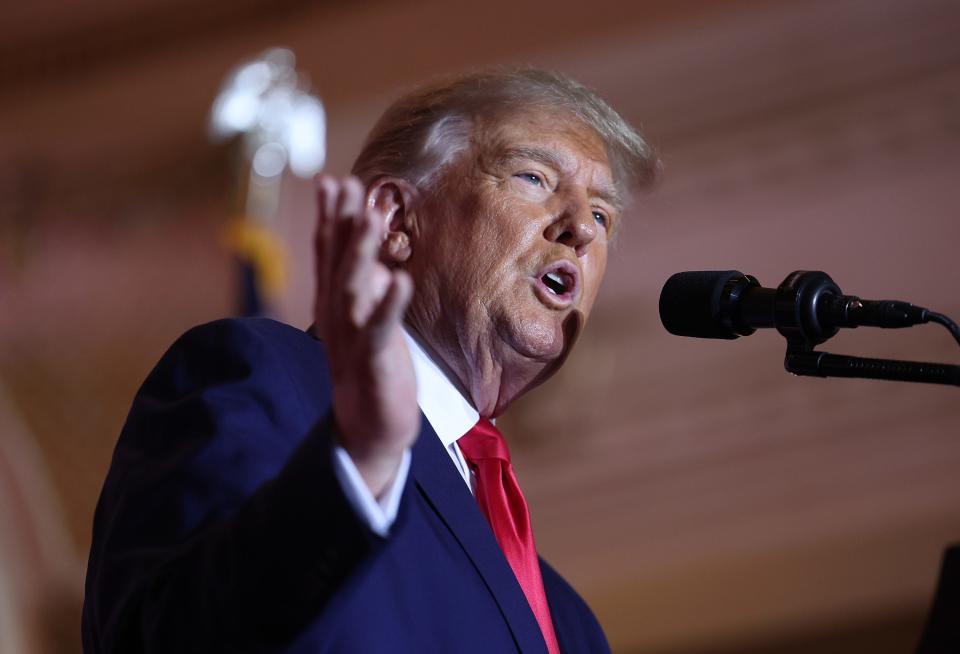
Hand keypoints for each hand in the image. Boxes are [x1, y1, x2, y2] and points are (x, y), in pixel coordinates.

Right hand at [313, 175, 418, 496]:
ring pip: (353, 289)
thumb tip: (379, 264)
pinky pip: (381, 329)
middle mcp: (337, 317)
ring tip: (371, 217)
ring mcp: (352, 338)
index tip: (332, 181)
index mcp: (334, 305)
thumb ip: (367, 292)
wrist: (368, 430)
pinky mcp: (374, 362)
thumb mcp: (365, 324)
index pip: (328, 255)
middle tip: (345, 184)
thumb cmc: (370, 371)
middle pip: (336, 263)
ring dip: (361, 252)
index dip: (330, 218)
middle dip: (341, 223)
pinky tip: (399, 280)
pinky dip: (389, 304)